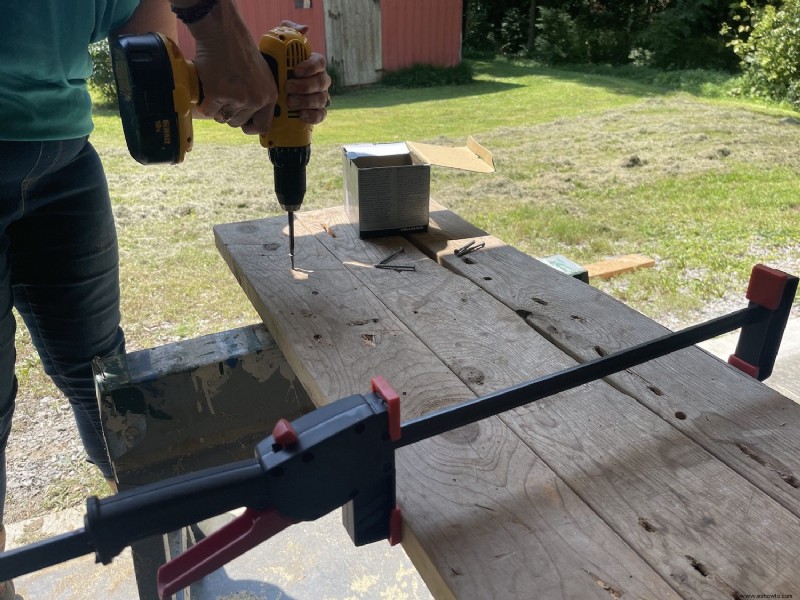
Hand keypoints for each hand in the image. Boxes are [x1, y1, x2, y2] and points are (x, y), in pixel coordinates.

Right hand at [188, 1, 277, 132]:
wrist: (223, 33)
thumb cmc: (240, 50)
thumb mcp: (262, 74)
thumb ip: (260, 94)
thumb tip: (251, 116)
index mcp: (270, 95)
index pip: (263, 126)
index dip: (251, 127)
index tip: (243, 125)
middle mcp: (256, 99)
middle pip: (238, 123)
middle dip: (229, 113)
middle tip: (224, 98)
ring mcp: (238, 98)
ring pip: (223, 118)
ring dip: (216, 108)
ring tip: (216, 90)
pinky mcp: (218, 94)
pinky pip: (208, 111)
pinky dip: (204, 104)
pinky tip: (206, 90)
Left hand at [245, 20, 330, 132]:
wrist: (264, 96)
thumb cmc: (271, 72)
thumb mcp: (274, 52)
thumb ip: (287, 35)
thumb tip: (305, 29)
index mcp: (312, 65)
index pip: (320, 63)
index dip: (310, 67)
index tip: (295, 71)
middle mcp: (319, 81)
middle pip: (322, 82)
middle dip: (305, 86)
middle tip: (288, 88)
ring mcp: (319, 97)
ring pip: (321, 99)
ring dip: (305, 101)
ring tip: (289, 103)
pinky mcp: (316, 113)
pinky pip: (320, 115)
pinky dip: (312, 115)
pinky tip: (301, 115)